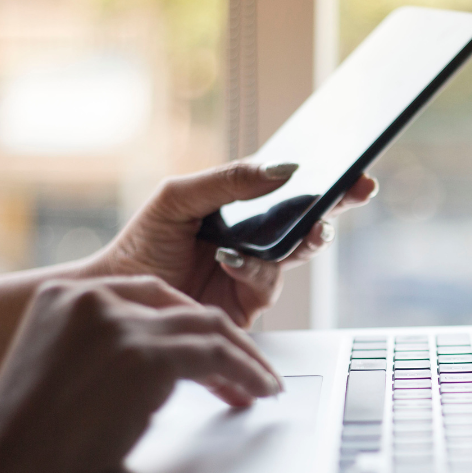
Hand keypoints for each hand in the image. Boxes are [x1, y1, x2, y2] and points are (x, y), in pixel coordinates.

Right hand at [0, 276, 281, 472]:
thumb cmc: (29, 444)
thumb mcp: (62, 374)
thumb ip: (104, 353)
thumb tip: (162, 368)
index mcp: (63, 296)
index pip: (146, 295)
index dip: (187, 323)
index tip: (214, 348)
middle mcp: (90, 298)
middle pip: (181, 307)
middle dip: (222, 339)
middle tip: (250, 368)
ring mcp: (119, 324)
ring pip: (207, 328)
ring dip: (243, 358)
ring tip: (263, 384)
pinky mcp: (143, 355)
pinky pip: (217, 356)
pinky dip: (246, 373)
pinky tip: (258, 392)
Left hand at [87, 162, 376, 327]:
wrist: (118, 299)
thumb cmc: (144, 245)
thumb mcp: (180, 198)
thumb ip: (228, 181)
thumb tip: (281, 169)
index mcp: (242, 208)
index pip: (291, 190)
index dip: (327, 181)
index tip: (353, 173)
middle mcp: (255, 239)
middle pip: (306, 219)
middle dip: (334, 206)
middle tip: (353, 193)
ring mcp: (255, 272)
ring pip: (296, 252)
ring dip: (304, 238)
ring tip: (309, 228)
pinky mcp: (248, 304)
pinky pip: (267, 283)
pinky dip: (254, 268)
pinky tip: (232, 259)